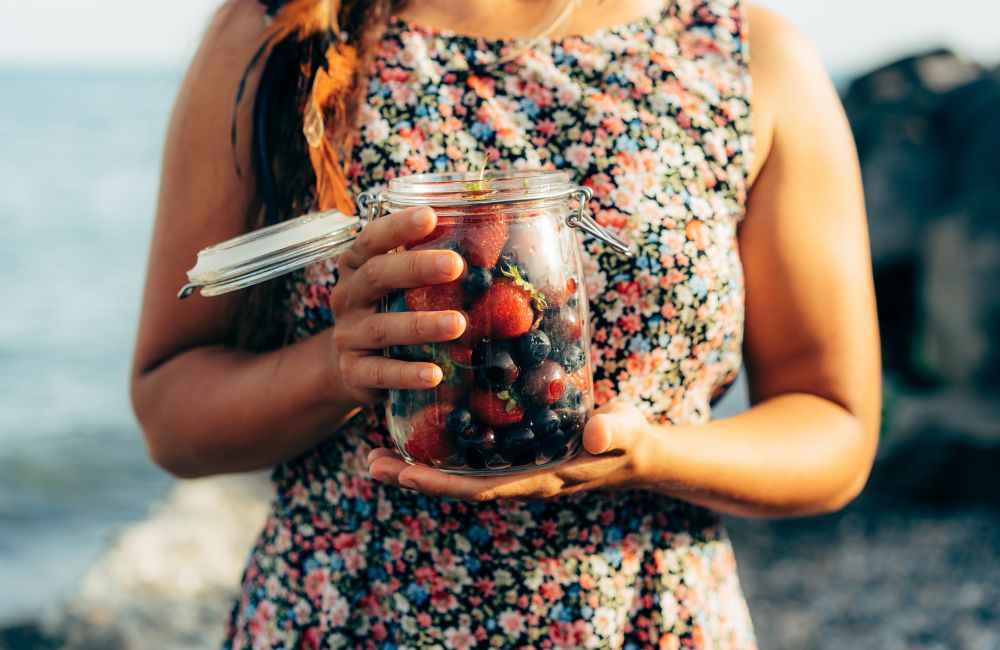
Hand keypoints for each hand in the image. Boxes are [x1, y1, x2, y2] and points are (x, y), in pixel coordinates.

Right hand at [329, 207, 466, 405]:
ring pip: (383, 328)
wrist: (352, 366)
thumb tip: (492, 231)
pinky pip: (381, 373)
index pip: (371, 239)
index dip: (397, 226)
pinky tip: (435, 374)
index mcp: (358, 267)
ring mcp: (349, 336)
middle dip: (416, 268)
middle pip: (377, 276)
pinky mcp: (354, 372)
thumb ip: (429, 263)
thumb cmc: (389, 311)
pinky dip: (408, 374)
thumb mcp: (398, 286)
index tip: (429, 215)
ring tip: (458, 324)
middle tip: (456, 265)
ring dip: (421, 325)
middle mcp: (349, 297)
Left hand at [367, 402, 654, 499]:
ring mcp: (511, 472)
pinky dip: (437, 453)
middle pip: (455, 486)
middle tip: (370, 462)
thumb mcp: (624, 431)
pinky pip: (467, 461)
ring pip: (455, 475)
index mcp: (538, 478)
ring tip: (374, 454)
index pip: (482, 487)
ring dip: (415, 467)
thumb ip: (612, 430)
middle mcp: (517, 480)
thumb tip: (594, 431)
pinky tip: (414, 435)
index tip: (406, 471)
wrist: (632, 451)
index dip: (442, 482)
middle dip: (412, 477)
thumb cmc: (627, 439)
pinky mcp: (510, 458)